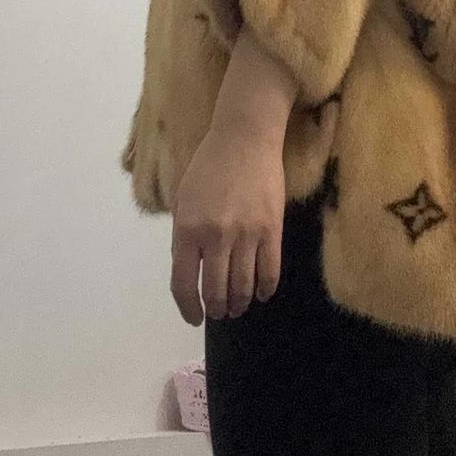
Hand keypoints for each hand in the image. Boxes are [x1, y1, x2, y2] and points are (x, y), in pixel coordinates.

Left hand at [170, 123, 284, 325]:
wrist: (245, 138)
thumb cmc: (209, 166)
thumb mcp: (183, 199)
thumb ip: (183, 236)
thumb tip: (190, 271)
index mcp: (187, 229)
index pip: (183, 284)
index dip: (188, 308)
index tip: (194, 318)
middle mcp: (215, 237)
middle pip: (215, 291)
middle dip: (216, 309)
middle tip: (219, 312)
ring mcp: (246, 235)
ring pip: (243, 286)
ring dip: (239, 303)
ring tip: (237, 306)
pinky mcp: (272, 230)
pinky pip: (270, 271)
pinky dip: (265, 289)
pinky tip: (261, 294)